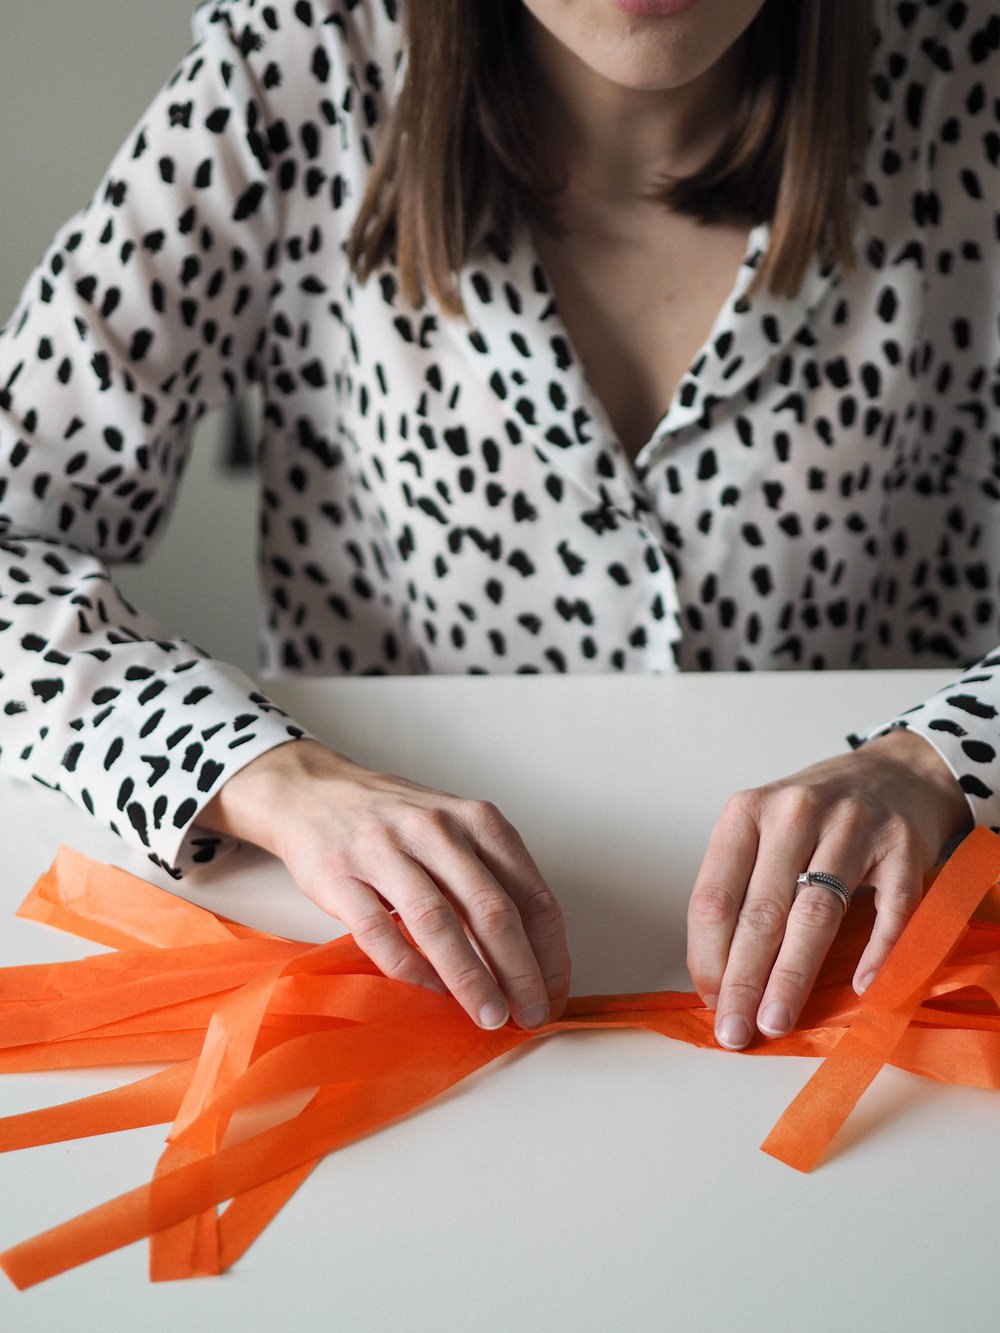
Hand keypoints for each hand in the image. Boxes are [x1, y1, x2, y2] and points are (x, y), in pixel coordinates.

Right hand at [200, 740, 569, 1030]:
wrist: (311, 792)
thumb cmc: (397, 822)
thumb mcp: (455, 832)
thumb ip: (490, 882)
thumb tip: (530, 961)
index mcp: (478, 821)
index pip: (533, 894)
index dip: (550, 953)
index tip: (553, 993)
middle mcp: (437, 830)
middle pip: (492, 911)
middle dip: (519, 973)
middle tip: (530, 1015)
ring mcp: (385, 850)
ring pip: (438, 923)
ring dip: (470, 978)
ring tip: (489, 1016)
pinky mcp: (340, 875)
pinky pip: (379, 931)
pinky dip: (410, 968)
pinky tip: (430, 991)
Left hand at [686, 728, 972, 1049]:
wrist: (892, 773)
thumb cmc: (814, 816)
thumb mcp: (763, 832)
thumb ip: (741, 891)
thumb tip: (717, 978)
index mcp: (746, 812)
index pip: (715, 896)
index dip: (709, 956)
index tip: (709, 1001)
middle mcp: (795, 813)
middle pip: (762, 911)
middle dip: (744, 979)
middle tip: (734, 1030)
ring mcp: (854, 827)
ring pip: (816, 913)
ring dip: (793, 975)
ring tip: (776, 1020)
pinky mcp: (904, 847)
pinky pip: (889, 909)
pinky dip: (876, 952)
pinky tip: (859, 989)